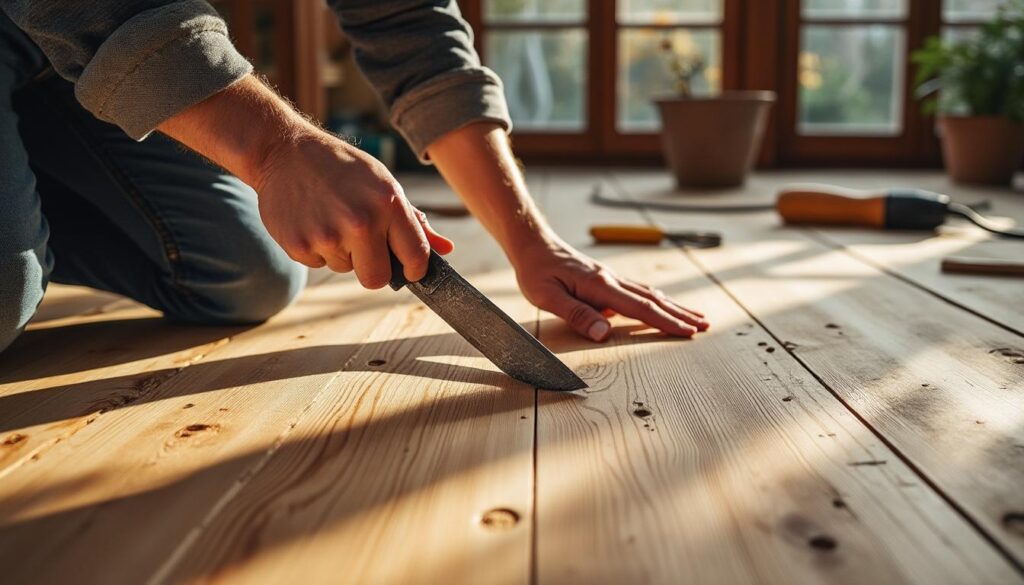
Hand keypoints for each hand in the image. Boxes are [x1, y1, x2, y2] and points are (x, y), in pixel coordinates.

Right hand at [254, 130, 452, 287]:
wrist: (284, 150)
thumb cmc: (342, 168)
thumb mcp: (384, 184)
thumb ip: (414, 222)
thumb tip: (445, 250)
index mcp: (388, 203)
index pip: (416, 256)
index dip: (414, 269)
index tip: (408, 269)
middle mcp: (360, 221)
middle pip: (376, 279)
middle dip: (373, 270)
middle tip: (362, 246)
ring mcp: (327, 235)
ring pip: (345, 269)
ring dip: (341, 252)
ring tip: (330, 217)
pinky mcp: (298, 245)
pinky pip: (318, 263)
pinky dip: (316, 248)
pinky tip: (312, 220)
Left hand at [511, 235, 708, 341]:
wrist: (533, 243)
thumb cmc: (536, 271)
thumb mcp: (547, 297)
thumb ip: (576, 314)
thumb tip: (603, 332)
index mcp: (601, 286)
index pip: (641, 308)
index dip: (666, 322)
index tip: (688, 331)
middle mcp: (611, 280)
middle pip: (653, 300)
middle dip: (680, 314)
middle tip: (705, 326)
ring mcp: (610, 277)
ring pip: (649, 294)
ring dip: (672, 306)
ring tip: (693, 316)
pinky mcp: (604, 278)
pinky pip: (637, 291)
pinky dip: (655, 300)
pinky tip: (661, 304)